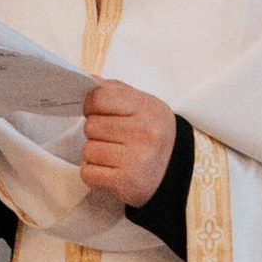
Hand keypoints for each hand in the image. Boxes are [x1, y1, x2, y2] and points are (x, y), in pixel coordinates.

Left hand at [81, 75, 177, 206]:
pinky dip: (94, 174)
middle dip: (95, 132)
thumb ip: (115, 90)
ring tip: (113, 155)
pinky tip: (110, 170)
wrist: (173, 171)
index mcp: (147, 108)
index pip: (99, 97)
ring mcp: (137, 159)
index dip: (91, 105)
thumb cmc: (150, 134)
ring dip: (95, 155)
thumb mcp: (142, 105)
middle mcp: (145, 132)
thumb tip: (89, 79)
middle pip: (91, 126)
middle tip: (111, 137)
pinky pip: (88, 173)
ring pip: (88, 151)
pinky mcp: (127, 182)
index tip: (97, 112)